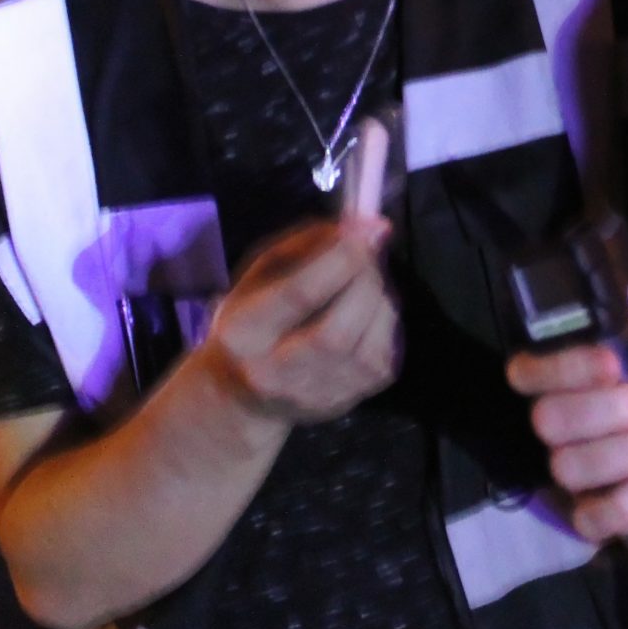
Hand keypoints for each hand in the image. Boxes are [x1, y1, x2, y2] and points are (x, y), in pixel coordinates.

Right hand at [197, 212, 401, 423]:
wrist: (243, 396)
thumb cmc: (251, 321)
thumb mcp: (260, 274)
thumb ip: (308, 244)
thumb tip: (370, 226)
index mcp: (244, 334)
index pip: (300, 296)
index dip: (341, 258)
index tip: (367, 229)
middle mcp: (277, 374)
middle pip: (338, 330)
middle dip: (364, 281)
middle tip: (367, 254)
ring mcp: (315, 395)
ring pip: (369, 343)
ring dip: (379, 298)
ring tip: (364, 282)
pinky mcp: (349, 402)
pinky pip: (384, 355)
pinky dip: (384, 322)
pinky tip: (366, 312)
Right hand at [506, 289, 627, 541]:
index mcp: (566, 380)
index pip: (529, 371)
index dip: (562, 367)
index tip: (613, 362)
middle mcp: (557, 426)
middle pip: (549, 419)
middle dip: (608, 410)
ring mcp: (570, 476)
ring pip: (569, 467)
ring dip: (626, 452)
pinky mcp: (590, 516)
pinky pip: (589, 519)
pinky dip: (626, 503)